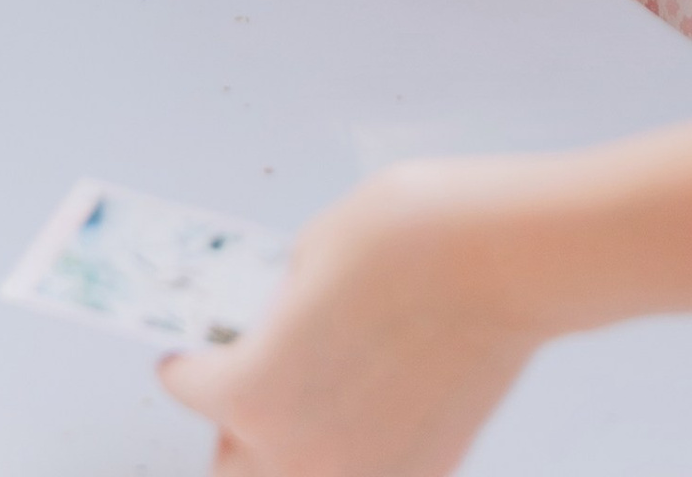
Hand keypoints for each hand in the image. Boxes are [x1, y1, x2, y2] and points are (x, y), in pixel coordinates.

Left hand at [160, 168, 534, 475]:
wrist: (504, 258)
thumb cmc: (410, 238)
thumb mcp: (314, 250)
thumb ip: (282, 308)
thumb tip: (285, 326)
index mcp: (254, 392)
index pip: (193, 392)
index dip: (187, 367)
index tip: (186, 361)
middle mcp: (297, 452)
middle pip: (234, 468)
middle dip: (233, 430)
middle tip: (246, 393)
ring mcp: (363, 474)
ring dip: (289, 456)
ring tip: (310, 409)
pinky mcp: (422, 472)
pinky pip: (366, 476)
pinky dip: (354, 458)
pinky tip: (369, 415)